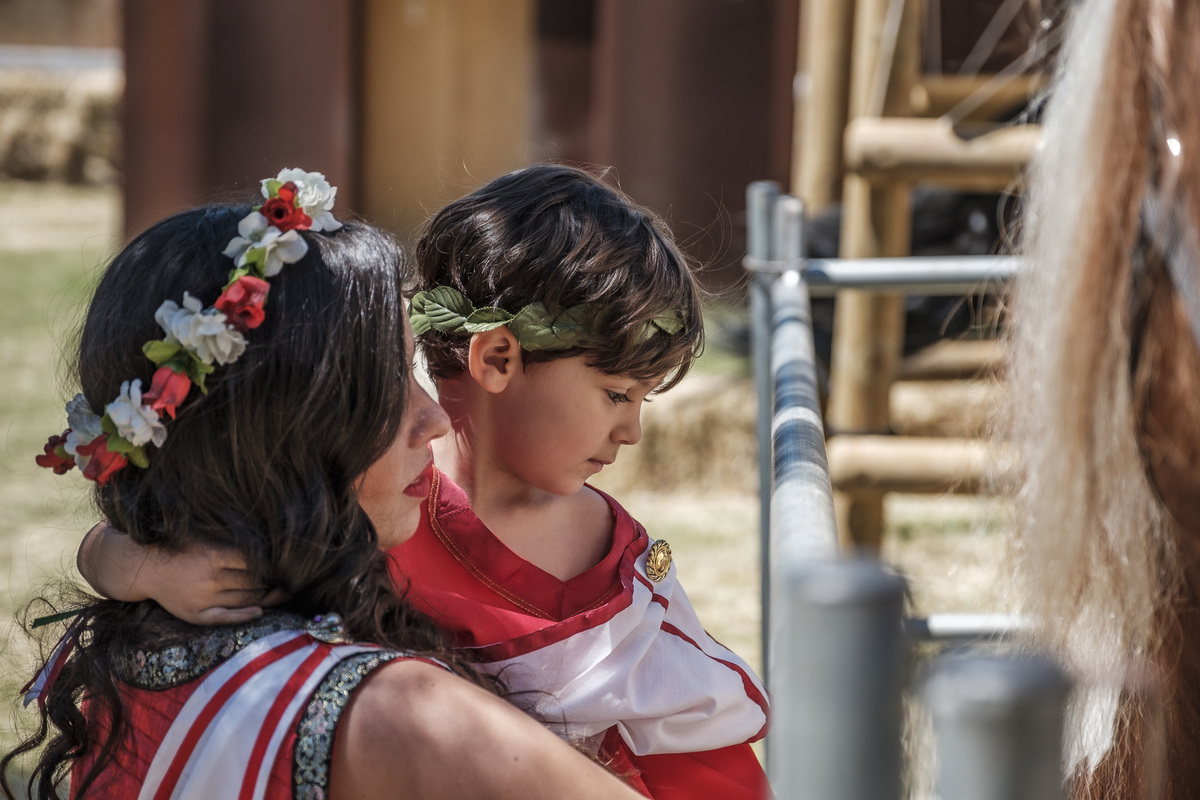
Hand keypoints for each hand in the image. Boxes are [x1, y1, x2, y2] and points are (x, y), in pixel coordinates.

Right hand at [78, 522, 288, 625]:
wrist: (143, 567)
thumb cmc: (179, 547)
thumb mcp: (204, 536)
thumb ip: (231, 541)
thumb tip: (266, 543)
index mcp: (213, 556)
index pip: (255, 563)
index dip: (273, 563)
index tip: (285, 561)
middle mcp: (210, 579)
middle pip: (254, 583)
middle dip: (273, 580)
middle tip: (288, 577)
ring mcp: (203, 599)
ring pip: (245, 600)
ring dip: (265, 596)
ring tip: (280, 590)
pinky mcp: (196, 614)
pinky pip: (225, 618)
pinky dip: (245, 615)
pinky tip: (260, 611)